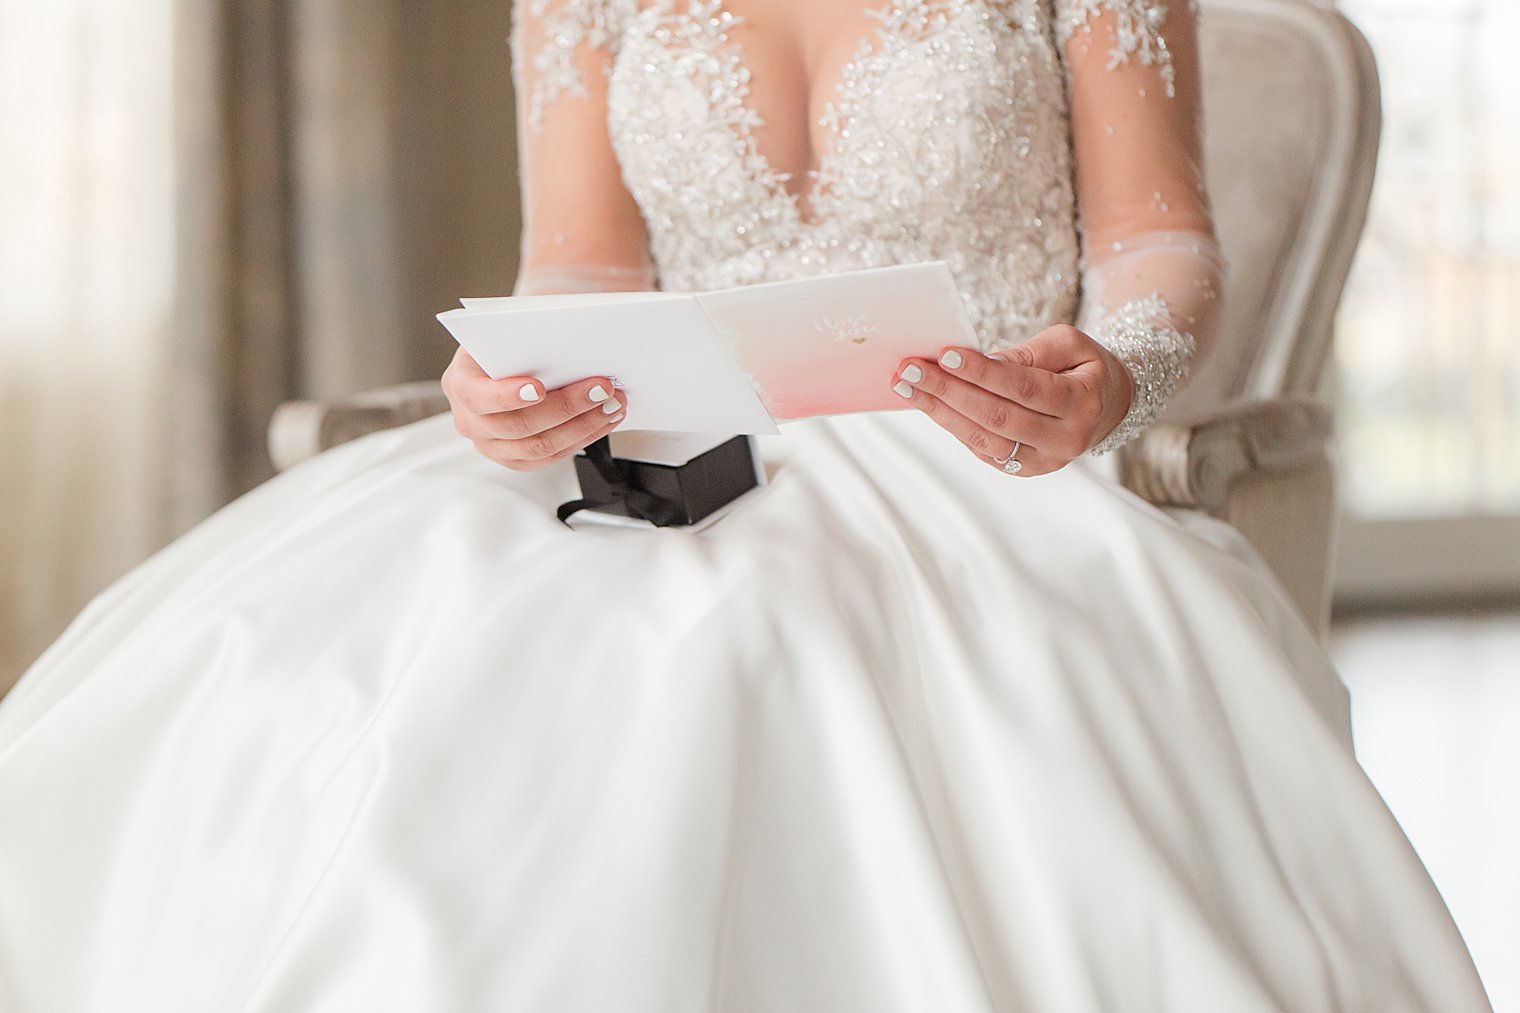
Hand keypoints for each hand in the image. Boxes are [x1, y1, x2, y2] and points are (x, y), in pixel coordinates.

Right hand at [442, 346, 627, 471]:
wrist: (507, 356)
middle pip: (519, 426)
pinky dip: (584, 438)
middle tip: (601, 388)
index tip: (539, 388)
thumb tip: (570, 334)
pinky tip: (605, 419)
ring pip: (540, 447)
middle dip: (566, 407)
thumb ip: (524, 335)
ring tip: (613, 404)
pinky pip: (552, 457)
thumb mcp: (504, 329)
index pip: (478, 397)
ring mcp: (492, 445)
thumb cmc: (507, 340)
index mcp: (459, 384)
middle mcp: (470, 421)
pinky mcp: (516, 459)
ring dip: (583, 426)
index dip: (508, 396)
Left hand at [890, 324, 1133, 476]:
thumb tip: (978, 361)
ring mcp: (1044, 461)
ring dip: (939, 412)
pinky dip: (952, 425)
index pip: (1024, 388)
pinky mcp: (1025, 470)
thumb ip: (1027, 353)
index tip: (945, 354)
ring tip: (906, 386)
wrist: (1107, 406)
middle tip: (908, 370)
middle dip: (948, 391)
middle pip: (997, 417)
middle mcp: (1065, 440)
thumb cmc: (1083, 366)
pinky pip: (981, 448)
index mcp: (1082, 403)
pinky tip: (927, 403)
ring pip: (983, 439)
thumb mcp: (1069, 344)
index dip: (982, 373)